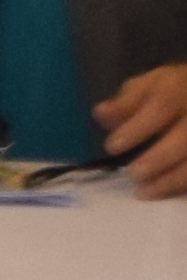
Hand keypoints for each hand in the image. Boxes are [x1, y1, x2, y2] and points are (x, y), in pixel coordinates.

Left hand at [104, 66, 186, 195]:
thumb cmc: (169, 92)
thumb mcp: (146, 87)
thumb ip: (125, 102)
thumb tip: (102, 114)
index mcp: (179, 87)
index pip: (161, 106)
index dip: (137, 128)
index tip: (112, 146)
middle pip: (185, 136)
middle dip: (159, 158)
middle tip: (133, 174)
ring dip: (172, 179)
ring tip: (144, 192)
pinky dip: (181, 185)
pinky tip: (163, 192)